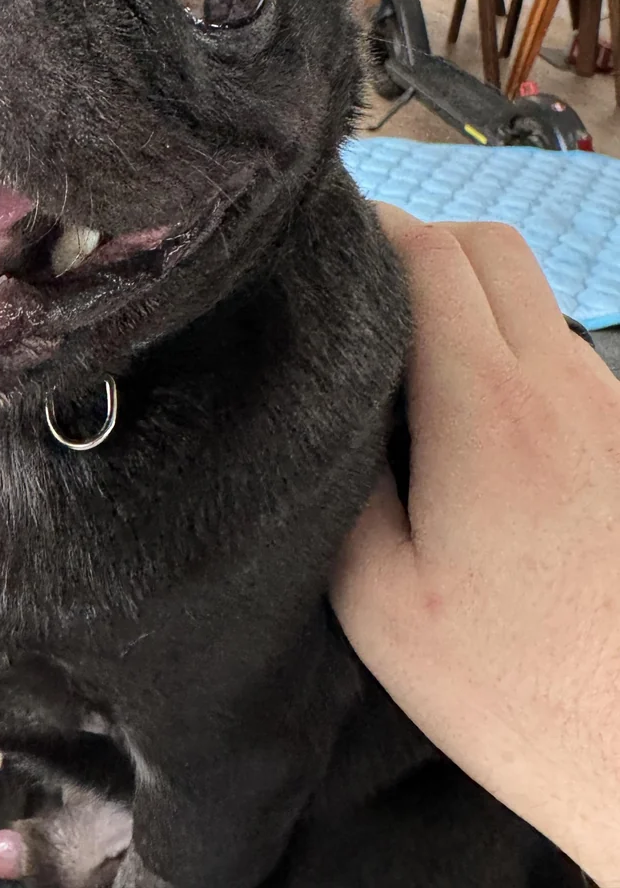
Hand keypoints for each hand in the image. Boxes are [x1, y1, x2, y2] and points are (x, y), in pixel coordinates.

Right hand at [332, 206, 619, 886]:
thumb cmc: (512, 686)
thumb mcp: (378, 599)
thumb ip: (343, 478)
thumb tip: (331, 399)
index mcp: (486, 405)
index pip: (430, 253)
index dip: (372, 227)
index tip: (322, 248)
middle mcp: (560, 384)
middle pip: (490, 248)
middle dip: (421, 242)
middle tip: (360, 293)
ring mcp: (610, 409)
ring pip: (533, 296)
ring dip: (470, 295)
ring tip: (410, 359)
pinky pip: (562, 352)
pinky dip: (511, 345)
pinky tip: (475, 421)